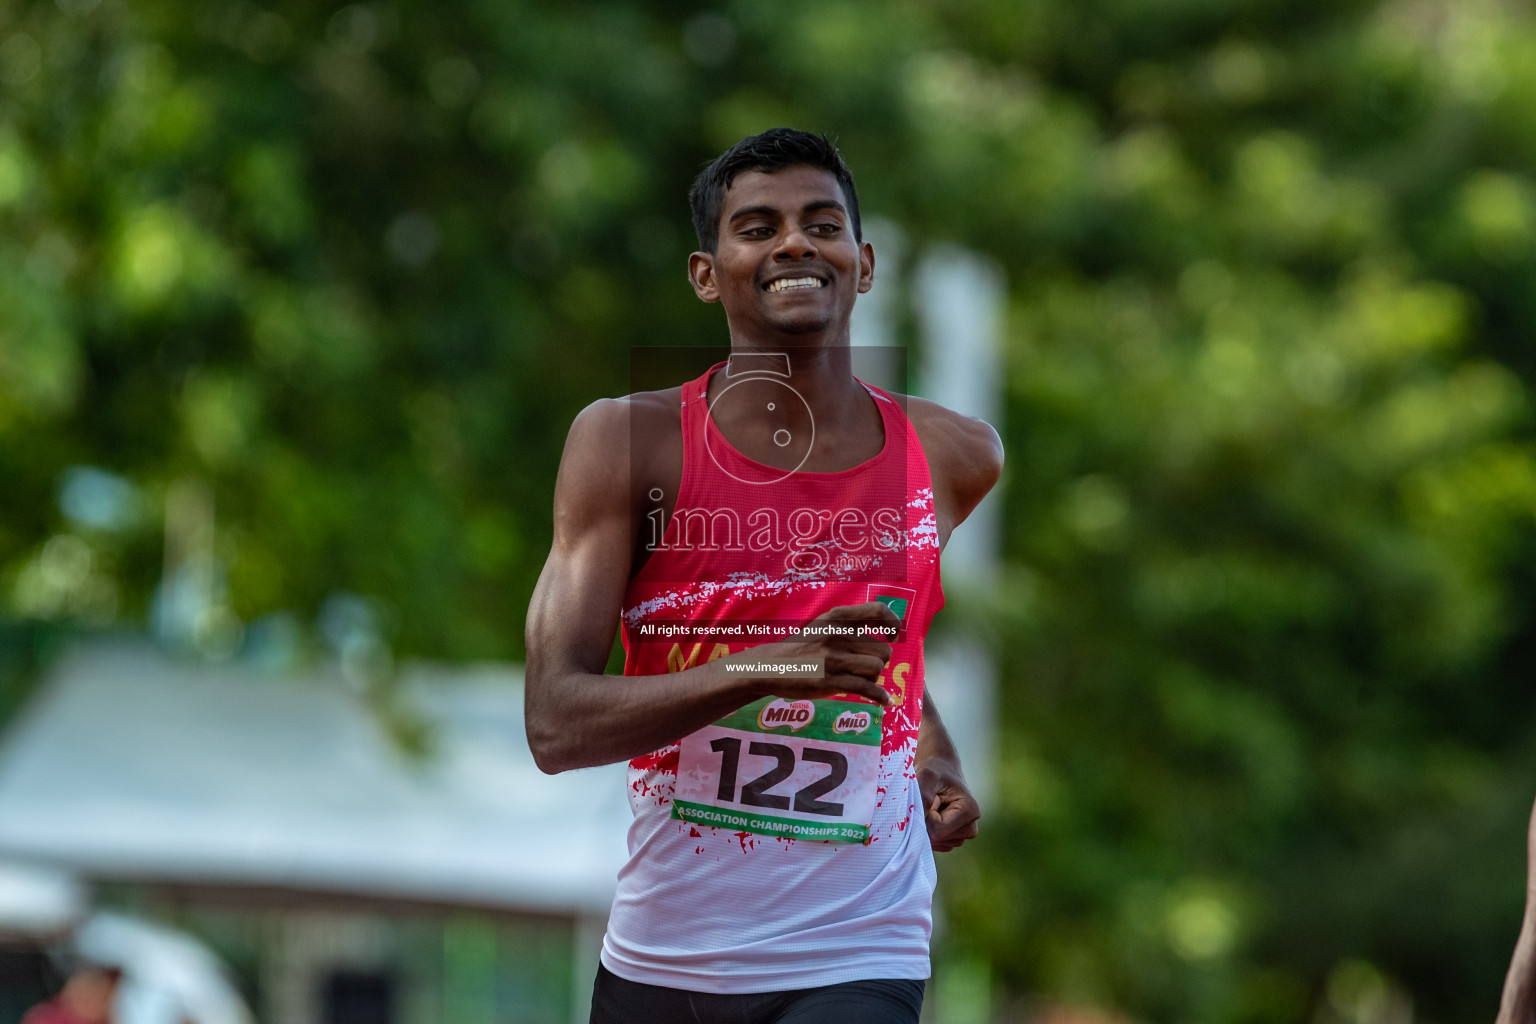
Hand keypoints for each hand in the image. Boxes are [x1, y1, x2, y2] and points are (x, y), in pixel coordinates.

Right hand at [733, 601, 901, 707]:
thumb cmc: (800, 648)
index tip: (894, 635)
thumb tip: (885, 630)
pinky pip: (866, 688)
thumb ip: (849, 625)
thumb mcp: (822, 625)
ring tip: (860, 680)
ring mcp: (833, 658)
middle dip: (879, 661)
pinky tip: (884, 702)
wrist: (770, 666)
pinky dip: (880, 697)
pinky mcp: (830, 681)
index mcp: (837, 618)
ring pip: (877, 668)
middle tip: (865, 668)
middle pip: (882, 649)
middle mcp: (838, 634)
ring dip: (873, 678)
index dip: (893, 623)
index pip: (877, 611)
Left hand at [917, 757, 979, 851]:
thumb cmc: (935, 771)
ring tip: (934, 807)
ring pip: (935, 843)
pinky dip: (929, 832)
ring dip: (927, 826)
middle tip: (932, 802)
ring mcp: (964, 836)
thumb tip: (920, 818)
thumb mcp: (927, 775)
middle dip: (927, 821)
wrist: (941, 771)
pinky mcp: (955, 840)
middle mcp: (971, 828)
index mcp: (970, 811)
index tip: (931, 798)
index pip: (937, 830)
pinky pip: (935, 845)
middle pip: (937, 839)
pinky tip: (933, 816)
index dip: (926, 815)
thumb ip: (923, 794)